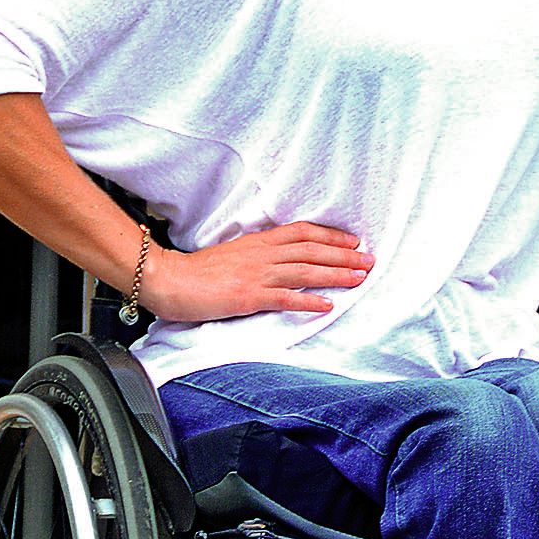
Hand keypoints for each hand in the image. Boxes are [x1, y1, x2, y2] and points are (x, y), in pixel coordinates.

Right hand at [141, 221, 372, 323]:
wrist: (168, 278)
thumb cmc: (196, 271)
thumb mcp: (232, 253)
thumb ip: (256, 254)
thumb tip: (278, 259)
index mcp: (258, 242)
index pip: (302, 232)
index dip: (331, 236)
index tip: (353, 241)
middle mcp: (262, 255)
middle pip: (311, 251)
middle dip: (343, 255)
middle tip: (370, 261)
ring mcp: (256, 275)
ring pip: (305, 271)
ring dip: (336, 274)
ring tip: (360, 278)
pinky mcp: (248, 297)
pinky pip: (284, 298)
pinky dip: (308, 301)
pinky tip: (328, 305)